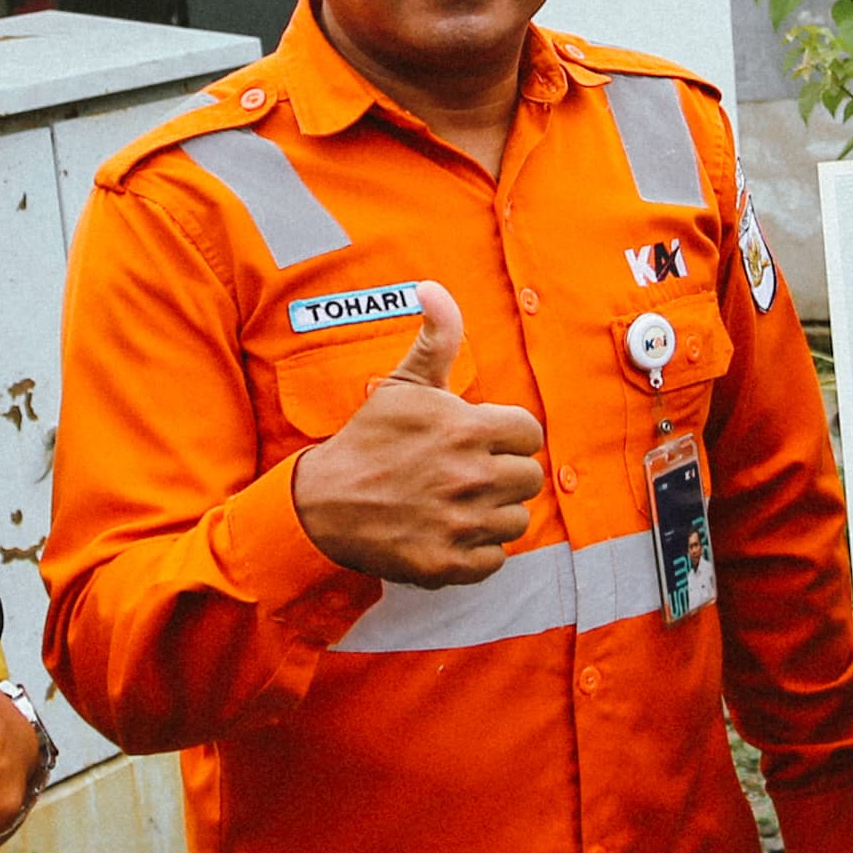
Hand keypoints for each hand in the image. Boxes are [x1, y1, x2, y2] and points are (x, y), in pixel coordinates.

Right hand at [288, 287, 545, 587]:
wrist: (323, 505)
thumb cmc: (368, 441)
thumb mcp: (403, 386)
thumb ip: (435, 338)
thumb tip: (434, 288)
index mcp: (465, 428)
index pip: (529, 433)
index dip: (507, 436)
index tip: (480, 441)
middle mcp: (470, 476)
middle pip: (529, 478)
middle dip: (503, 474)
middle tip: (467, 474)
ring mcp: (461, 522)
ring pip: (515, 520)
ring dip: (492, 513)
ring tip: (457, 503)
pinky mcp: (450, 563)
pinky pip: (496, 558)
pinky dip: (478, 551)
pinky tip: (450, 532)